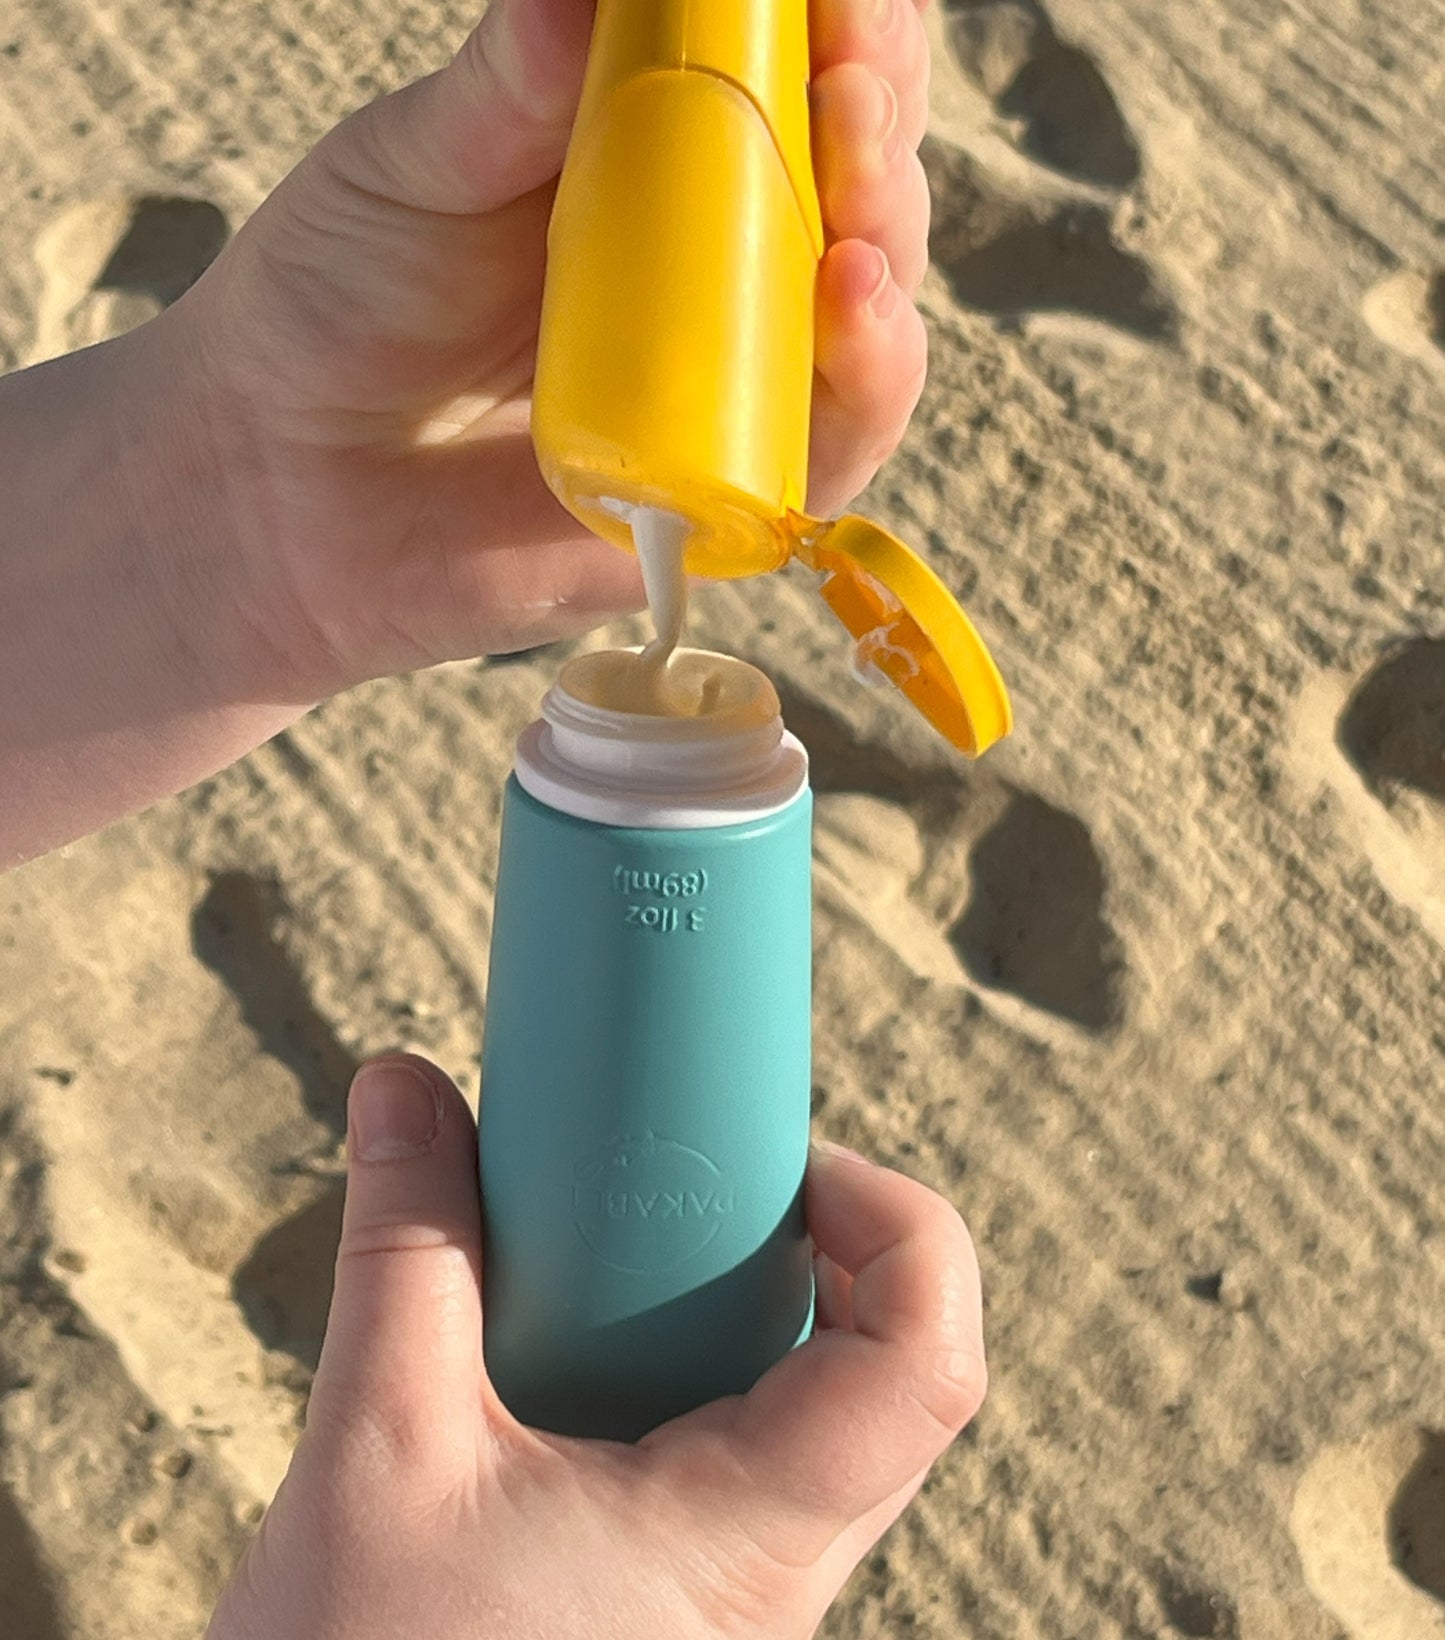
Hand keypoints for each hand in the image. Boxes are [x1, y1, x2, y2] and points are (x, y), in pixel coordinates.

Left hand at [173, 0, 935, 697]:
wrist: (284, 487)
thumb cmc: (340, 307)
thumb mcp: (415, 166)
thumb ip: (511, 81)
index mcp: (654, 157)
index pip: (784, 71)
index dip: (829, 21)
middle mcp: (717, 264)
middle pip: (853, 172)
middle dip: (873, 99)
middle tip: (848, 55)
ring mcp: (733, 380)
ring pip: (867, 297)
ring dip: (889, 220)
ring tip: (854, 151)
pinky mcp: (732, 495)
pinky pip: (836, 435)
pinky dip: (872, 369)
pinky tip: (856, 297)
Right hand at [207, 1056, 984, 1638]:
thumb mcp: (373, 1449)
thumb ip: (404, 1251)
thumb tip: (402, 1083)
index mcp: (747, 1540)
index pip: (929, 1367)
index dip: (906, 1227)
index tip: (798, 1159)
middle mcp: (774, 1583)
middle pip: (888, 1380)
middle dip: (820, 1252)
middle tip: (709, 1186)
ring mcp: (735, 1607)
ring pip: (822, 1430)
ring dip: (753, 1318)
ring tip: (640, 1256)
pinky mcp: (683, 1614)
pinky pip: (749, 1474)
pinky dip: (698, 1381)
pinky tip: (591, 1356)